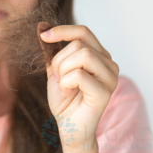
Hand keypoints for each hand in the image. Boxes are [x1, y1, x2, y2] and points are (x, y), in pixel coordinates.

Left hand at [40, 25, 119, 149]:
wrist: (68, 125)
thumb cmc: (64, 98)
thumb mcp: (55, 69)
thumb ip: (52, 50)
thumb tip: (42, 27)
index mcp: (99, 55)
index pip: (83, 32)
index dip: (62, 30)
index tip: (44, 36)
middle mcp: (109, 64)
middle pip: (79, 44)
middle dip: (59, 60)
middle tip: (57, 77)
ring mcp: (110, 77)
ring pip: (83, 55)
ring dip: (63, 70)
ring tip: (63, 85)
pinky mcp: (105, 92)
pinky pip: (79, 75)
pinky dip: (66, 83)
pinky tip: (67, 93)